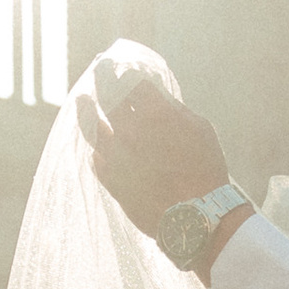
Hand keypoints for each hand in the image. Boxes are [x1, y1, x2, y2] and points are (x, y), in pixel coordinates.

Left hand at [88, 82, 231, 238]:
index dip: (128, 73)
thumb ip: (175, 110)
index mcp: (156, 114)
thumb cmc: (206, 171)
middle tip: (100, 70)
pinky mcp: (111, 180)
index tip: (124, 70)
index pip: (133, 82)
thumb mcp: (200, 130)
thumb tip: (157, 98)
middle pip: (108, 97)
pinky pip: (96, 159)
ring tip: (82, 101)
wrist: (196, 218)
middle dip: (103, 79)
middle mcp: (131, 131)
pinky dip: (97, 148)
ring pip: (92, 126)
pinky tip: (97, 144)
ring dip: (85, 110)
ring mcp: (117, 157)